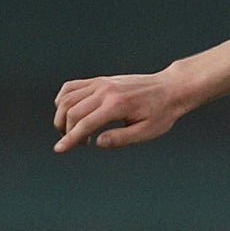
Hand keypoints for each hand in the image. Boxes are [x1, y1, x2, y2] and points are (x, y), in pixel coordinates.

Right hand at [53, 71, 188, 152]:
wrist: (170, 89)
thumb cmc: (162, 112)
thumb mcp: (148, 131)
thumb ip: (122, 138)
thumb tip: (97, 142)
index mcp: (117, 105)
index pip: (86, 123)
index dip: (70, 138)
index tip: (59, 150)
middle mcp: (105, 91)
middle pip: (72, 112)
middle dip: (67, 131)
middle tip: (79, 143)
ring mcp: (101, 83)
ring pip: (67, 98)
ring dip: (62, 116)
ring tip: (72, 131)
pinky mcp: (100, 80)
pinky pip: (71, 86)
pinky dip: (63, 100)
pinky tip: (68, 112)